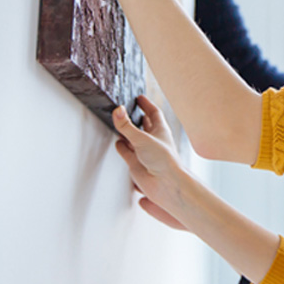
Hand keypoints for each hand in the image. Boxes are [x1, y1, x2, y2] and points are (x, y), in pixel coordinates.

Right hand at [113, 95, 187, 222]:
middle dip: (137, 117)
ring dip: (127, 132)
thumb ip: (127, 126)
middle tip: (128, 108)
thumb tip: (118, 111)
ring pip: (134, 138)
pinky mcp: (137, 164)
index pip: (153, 113)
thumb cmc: (164, 161)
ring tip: (120, 124)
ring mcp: (145, 152)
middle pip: (145, 125)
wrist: (165, 185)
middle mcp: (153, 140)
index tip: (139, 98)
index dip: (146, 104)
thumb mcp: (143, 139)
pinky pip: (127, 152)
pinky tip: (119, 143)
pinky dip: (122, 147)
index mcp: (160, 130)